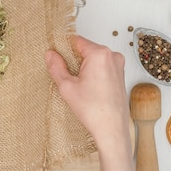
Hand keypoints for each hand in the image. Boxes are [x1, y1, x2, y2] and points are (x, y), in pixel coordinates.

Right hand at [45, 35, 130, 154]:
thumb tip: (50, 54)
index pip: (76, 41)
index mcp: (99, 54)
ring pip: (93, 59)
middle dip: (73, 60)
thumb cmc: (94, 110)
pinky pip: (101, 67)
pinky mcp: (120, 75)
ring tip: (78, 86)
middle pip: (85, 49)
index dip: (63, 49)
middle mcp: (112, 56)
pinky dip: (92, 74)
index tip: (55, 58)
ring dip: (83, 68)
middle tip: (66, 77)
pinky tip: (87, 89)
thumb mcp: (67, 87)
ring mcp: (118, 66)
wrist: (111, 129)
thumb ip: (56, 67)